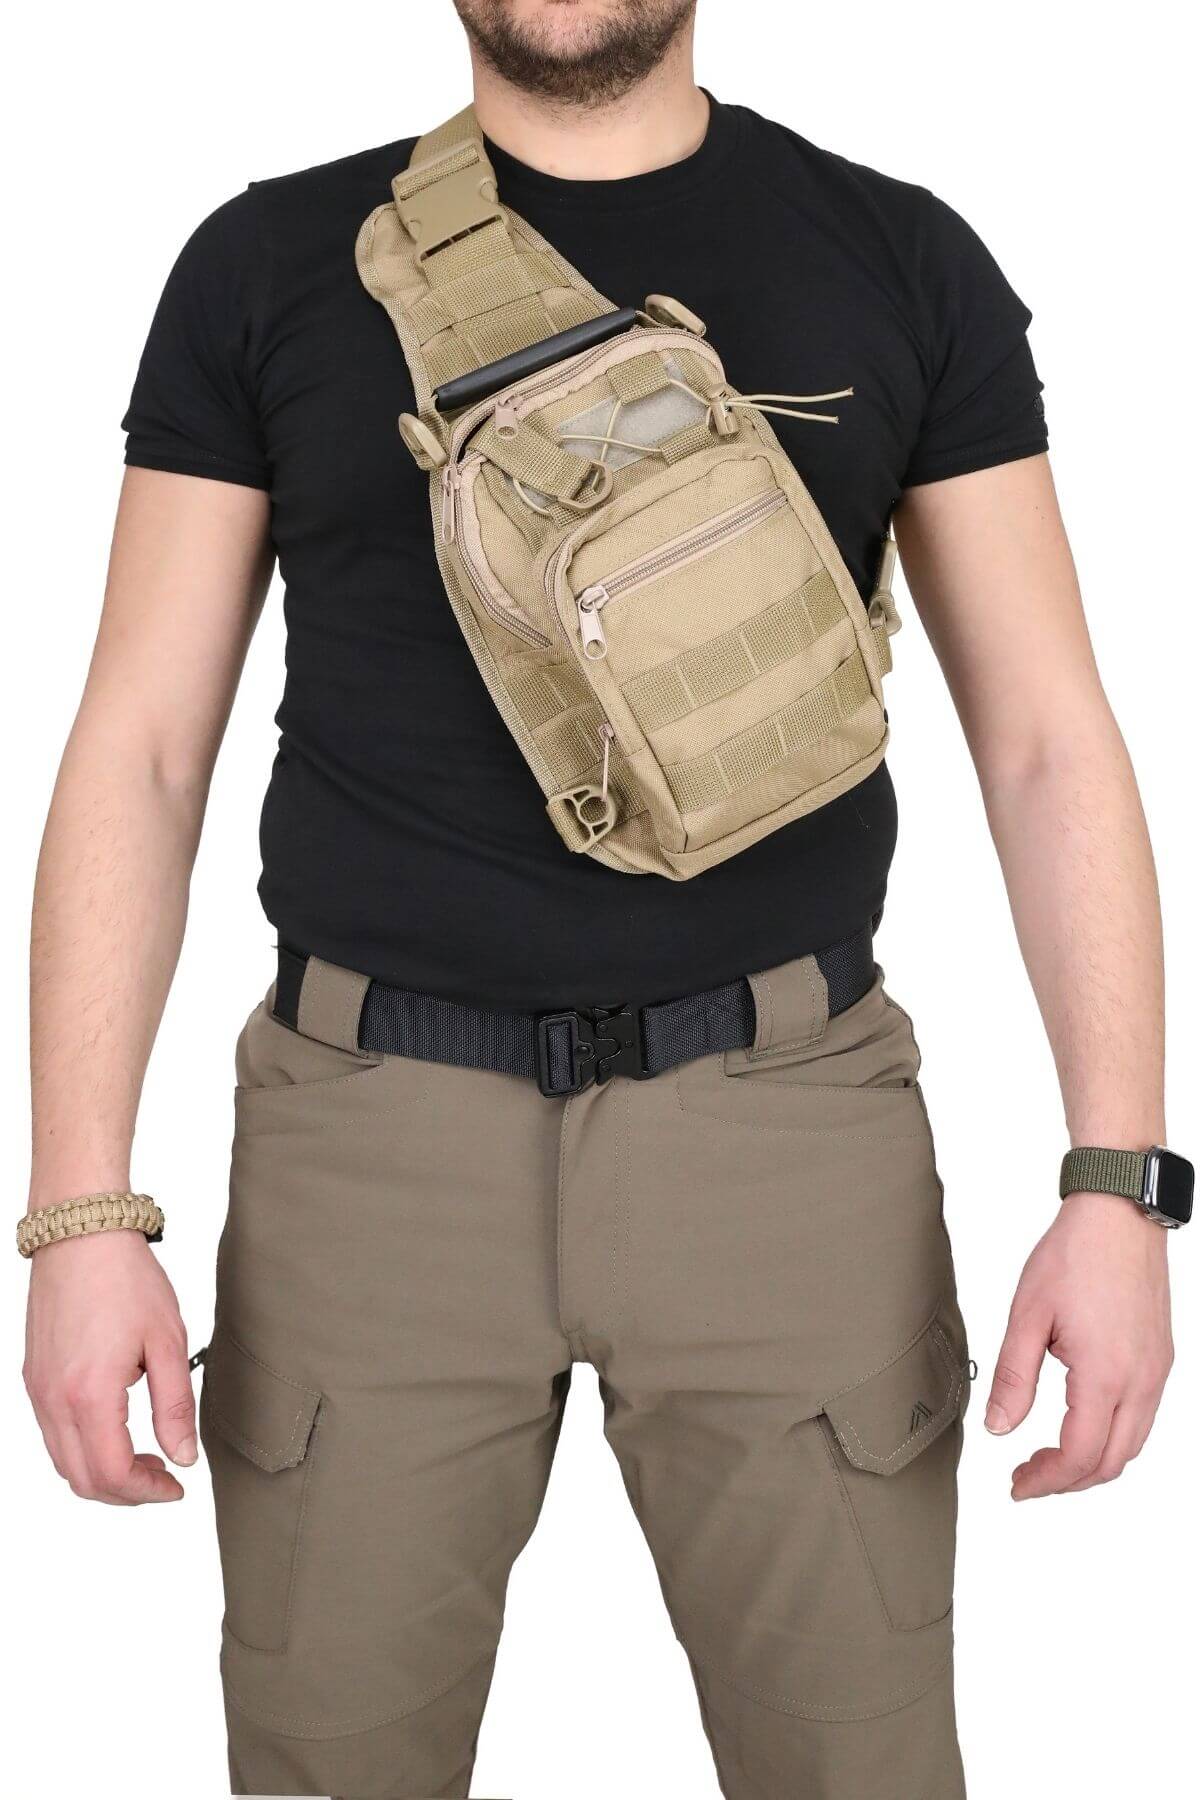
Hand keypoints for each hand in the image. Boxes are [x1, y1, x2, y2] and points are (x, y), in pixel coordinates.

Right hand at [23, 1228, 196, 1503]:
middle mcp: (55, 1400)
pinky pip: (53, 1434)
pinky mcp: (34, 1377)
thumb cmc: (125, 1278)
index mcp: (90, 1394)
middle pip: (83, 1480)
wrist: (81, 1234)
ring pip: (64, 1461)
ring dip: (103, 1473)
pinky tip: (116, 1428)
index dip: (148, 1491)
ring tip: (144, 1455)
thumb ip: (175, 1406)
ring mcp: (39, 1390)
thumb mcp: (168, 1342)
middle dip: (126, 1491)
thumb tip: (183, 1456)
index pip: (113, 1473)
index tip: (176, 1485)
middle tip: (163, 1476)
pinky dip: (83, 1448)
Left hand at [985, 1191, 1172, 1498]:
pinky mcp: (1161, 1358)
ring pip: (1132, 1444)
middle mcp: (1142, 1380)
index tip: (1017, 1485)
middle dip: (1068, 1480)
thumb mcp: (1027, 1315)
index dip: (1046, 1480)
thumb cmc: (1073, 1254)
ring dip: (1092, 1461)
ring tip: (1049, 1456)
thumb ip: (1014, 1378)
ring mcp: (1157, 1370)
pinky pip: (1142, 1417)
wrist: (1118, 1213)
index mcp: (1106, 1374)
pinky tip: (1079, 1422)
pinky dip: (1112, 1436)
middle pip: (1112, 1462)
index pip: (1080, 1455)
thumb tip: (999, 1428)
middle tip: (1027, 1476)